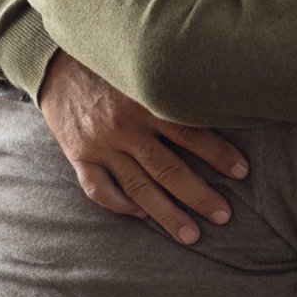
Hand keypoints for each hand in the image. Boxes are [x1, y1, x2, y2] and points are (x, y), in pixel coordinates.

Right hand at [36, 53, 247, 244]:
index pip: (190, 134)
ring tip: (191, 235)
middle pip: (168, 170)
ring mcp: (100, 145)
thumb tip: (216, 96)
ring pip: (139, 188)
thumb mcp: (140, 66)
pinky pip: (100, 190)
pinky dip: (122, 206)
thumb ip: (170, 85)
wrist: (53, 61)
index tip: (242, 172)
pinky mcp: (78, 156)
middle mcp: (123, 127)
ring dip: (167, 214)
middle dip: (199, 196)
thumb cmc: (107, 63)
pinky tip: (141, 215)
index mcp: (144, 102)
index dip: (218, 155)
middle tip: (223, 216)